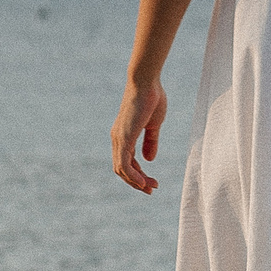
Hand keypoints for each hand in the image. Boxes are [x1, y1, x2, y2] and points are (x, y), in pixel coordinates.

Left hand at [112, 77, 168, 193]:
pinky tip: (142, 182)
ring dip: (136, 181)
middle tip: (152, 189)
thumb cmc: (151, 98)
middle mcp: (117, 139)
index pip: (127, 162)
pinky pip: (123, 163)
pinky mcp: (123, 137)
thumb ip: (151, 141)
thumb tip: (149, 159)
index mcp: (124, 136)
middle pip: (122, 169)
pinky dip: (132, 175)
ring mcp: (119, 138)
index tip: (152, 182)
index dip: (138, 175)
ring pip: (121, 169)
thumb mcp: (153, 125)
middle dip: (137, 182)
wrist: (146, 82)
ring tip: (150, 187)